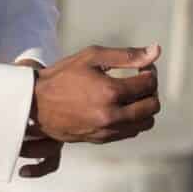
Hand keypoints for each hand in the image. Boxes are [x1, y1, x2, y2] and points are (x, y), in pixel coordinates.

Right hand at [20, 44, 160, 177]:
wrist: (36, 103)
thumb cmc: (63, 75)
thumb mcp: (92, 57)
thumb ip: (126, 55)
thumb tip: (156, 51)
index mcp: (110, 91)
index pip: (148, 84)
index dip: (150, 72)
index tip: (143, 66)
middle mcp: (112, 115)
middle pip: (152, 105)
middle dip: (151, 90)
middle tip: (140, 79)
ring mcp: (107, 131)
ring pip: (146, 122)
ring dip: (145, 107)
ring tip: (132, 94)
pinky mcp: (102, 139)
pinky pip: (131, 132)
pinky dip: (133, 119)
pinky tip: (121, 106)